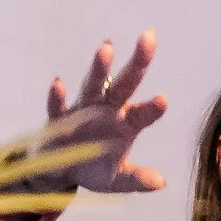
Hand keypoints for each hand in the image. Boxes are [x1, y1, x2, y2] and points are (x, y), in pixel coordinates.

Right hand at [46, 33, 169, 194]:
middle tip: (149, 37)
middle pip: (124, 83)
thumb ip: (137, 179)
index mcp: (126, 123)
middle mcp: (107, 110)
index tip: (163, 100)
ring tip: (107, 47)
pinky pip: (58, 107)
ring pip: (93, 86)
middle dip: (137, 62)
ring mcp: (82, 111)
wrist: (60, 172)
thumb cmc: (94, 169)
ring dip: (99, 68)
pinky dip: (57, 97)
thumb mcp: (118, 180)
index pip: (143, 113)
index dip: (152, 108)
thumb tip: (161, 183)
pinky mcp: (58, 120)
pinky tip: (59, 83)